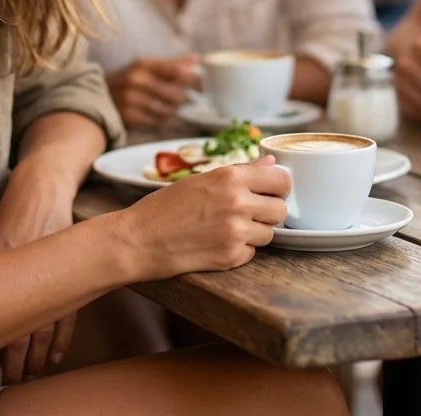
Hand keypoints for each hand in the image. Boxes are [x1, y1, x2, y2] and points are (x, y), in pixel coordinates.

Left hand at [0, 162, 76, 388]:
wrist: (46, 181)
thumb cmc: (14, 206)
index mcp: (1, 254)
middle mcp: (26, 264)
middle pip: (22, 325)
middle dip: (14, 359)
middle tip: (8, 382)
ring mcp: (52, 267)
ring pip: (46, 323)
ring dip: (37, 355)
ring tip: (30, 376)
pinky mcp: (69, 267)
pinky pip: (68, 311)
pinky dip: (63, 337)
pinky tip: (55, 357)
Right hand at [107, 55, 200, 127]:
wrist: (95, 96)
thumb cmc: (126, 81)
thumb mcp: (145, 67)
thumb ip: (172, 63)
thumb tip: (197, 58)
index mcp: (143, 64)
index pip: (177, 71)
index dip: (194, 80)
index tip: (204, 88)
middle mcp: (137, 80)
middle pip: (175, 93)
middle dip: (184, 99)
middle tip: (186, 100)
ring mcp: (131, 99)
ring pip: (167, 109)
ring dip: (173, 110)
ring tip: (170, 106)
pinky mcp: (128, 116)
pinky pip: (156, 121)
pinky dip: (161, 119)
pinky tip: (158, 114)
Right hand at [117, 156, 289, 280]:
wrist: (139, 239)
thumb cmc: (164, 206)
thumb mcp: (201, 179)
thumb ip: (241, 171)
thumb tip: (271, 162)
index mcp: (230, 177)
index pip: (280, 178)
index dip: (279, 184)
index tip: (272, 188)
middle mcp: (237, 203)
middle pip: (281, 208)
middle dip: (270, 210)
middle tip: (250, 210)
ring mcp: (236, 232)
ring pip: (270, 233)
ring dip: (256, 231)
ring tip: (229, 226)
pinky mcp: (231, 258)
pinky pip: (253, 252)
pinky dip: (241, 249)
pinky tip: (218, 242)